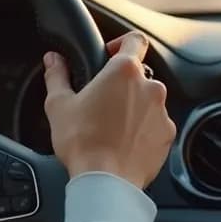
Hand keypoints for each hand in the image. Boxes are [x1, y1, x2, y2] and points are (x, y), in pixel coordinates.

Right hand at [43, 32, 176, 188]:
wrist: (106, 182)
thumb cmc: (83, 143)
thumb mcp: (59, 105)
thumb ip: (57, 76)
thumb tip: (53, 60)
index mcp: (124, 71)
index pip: (134, 39)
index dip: (122, 43)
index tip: (110, 55)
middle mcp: (150, 87)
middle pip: (138, 75)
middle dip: (122, 85)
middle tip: (102, 102)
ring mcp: (162, 112)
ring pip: (148, 101)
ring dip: (133, 108)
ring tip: (111, 127)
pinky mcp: (167, 135)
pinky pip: (156, 124)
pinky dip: (143, 129)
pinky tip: (123, 142)